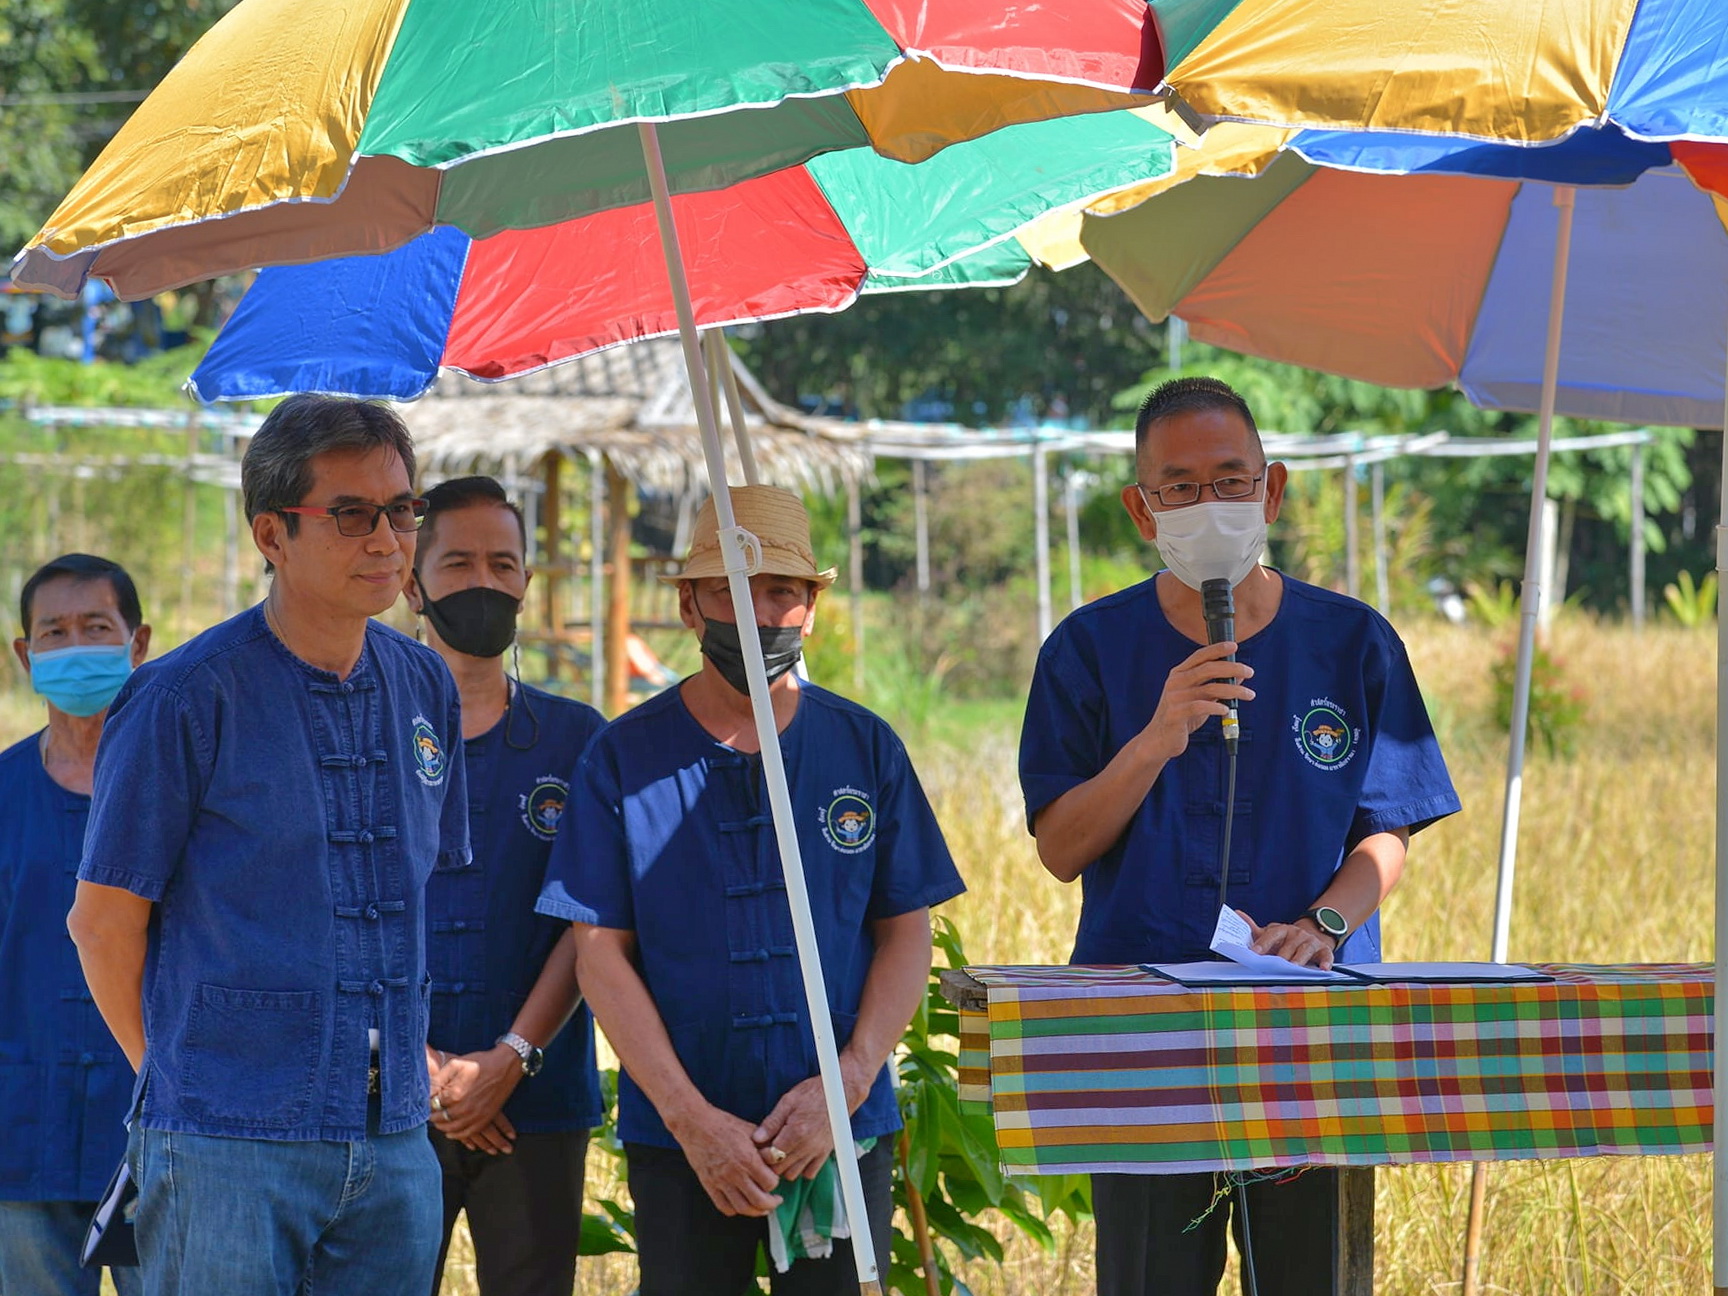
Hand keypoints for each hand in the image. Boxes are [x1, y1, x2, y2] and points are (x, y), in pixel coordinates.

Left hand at [430, 1046, 521, 1149]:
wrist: (506, 1066)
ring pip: (452, 1129)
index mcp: (455, 1094)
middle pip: (441, 1119)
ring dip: (442, 1126)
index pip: (433, 1105)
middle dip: (433, 1116)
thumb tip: (428, 1092)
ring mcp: (475, 1115)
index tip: (427, 1102)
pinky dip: (457, 1135)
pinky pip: (467, 1133)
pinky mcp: (485, 1119)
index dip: (429, 1104)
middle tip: (430, 1112)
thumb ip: (440, 1078)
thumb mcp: (457, 1063)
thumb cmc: (480, 1062)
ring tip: (438, 1122)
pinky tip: (451, 1132)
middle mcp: (464, 1108)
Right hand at [666, 1104, 783, 1216]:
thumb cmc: (723, 1124)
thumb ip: (764, 1146)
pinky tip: (741, 1204)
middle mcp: (735, 1173)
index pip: (770, 1183)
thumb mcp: (750, 1130)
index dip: (775, 1183)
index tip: (774, 1180)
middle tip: (775, 1201)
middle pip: (759, 1201)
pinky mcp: (709, 1184)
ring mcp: (721, 1181)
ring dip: (756, 1211)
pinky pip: (723, 1206)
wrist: (695, 1124)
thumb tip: (777, 1157)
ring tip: (762, 1208)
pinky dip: (735, 1210)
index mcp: (748, 1159)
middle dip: (771, 1204)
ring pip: (742, 1208)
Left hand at [752, 1054, 871, 1180]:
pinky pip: (809, 1173)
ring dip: (784, 1167)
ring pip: (793, 1174)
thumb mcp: (788, 1101)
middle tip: (767, 1149)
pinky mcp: (824, 1154)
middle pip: (780, 1169)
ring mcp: (817, 1152)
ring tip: (780, 1152)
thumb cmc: (813, 1093)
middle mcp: (807, 1146)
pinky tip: (795, 1156)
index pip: (771, 1157)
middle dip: (770, 1162)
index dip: (761, 1153)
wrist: (839, 1093)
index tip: (759, 1145)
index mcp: (796, 1132)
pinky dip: (800, 1169)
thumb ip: (771, 1122)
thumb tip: (756, 1138)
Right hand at [1139, 641, 1254, 762]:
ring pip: (1210, 688)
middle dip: (1232, 668)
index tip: (1234, 646)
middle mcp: (1175, 682)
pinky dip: (1216, 707)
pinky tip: (1226, 709)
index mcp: (1179, 674)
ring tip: (1249, 694)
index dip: (1217, 649)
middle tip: (1250, 671)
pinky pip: (1201, 707)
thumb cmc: (1182, 717)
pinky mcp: (1175, 714)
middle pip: (1207, 669)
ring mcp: (1174, 698)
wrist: (1159, 739)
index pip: (1199, 656)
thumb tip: (1240, 675)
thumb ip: (1216, 685)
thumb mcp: (1200, 698)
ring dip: (1233, 690)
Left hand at [1240, 910, 1336, 969]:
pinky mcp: (1324, 950)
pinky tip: (1323, 968)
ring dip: (1299, 959)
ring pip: (1305, 950)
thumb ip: (1255, 929)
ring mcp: (1311, 941)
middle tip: (1274, 965)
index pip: (1272, 934)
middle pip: (1289, 945)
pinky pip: (1326, 956)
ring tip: (1293, 968)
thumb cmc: (1286, 939)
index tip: (1255, 952)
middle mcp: (1297, 934)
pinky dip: (1326, 962)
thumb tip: (1237, 914)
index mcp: (1282, 930)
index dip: (1263, 943)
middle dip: (1282, 955)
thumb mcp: (1272, 933)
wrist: (1311, 934)